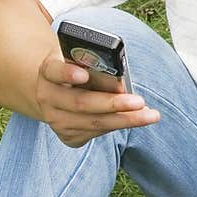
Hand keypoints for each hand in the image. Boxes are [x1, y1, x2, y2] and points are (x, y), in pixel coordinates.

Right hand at [35, 52, 159, 147]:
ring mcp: (55, 120)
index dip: (68, 72)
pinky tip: (134, 119)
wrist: (53, 92)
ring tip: (149, 115)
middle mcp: (47, 97)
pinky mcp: (67, 136)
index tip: (84, 73)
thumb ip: (94, 65)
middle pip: (81, 103)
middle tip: (139, 102)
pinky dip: (117, 125)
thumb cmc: (74, 70)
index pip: (55, 71)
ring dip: (125, 120)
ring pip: (94, 123)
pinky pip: (96, 132)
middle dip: (113, 104)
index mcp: (48, 71)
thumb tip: (120, 84)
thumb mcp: (79, 60)